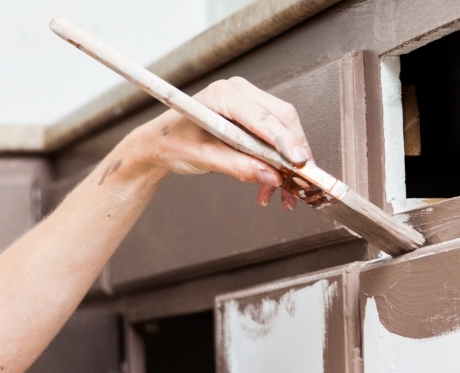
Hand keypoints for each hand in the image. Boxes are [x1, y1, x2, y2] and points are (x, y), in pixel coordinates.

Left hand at [128, 76, 313, 209]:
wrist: (160, 142)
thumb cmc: (173, 143)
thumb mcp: (202, 157)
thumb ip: (237, 166)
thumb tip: (271, 177)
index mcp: (223, 94)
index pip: (263, 117)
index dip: (284, 140)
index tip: (299, 162)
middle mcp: (239, 92)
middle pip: (282, 119)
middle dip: (294, 152)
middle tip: (299, 183)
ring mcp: (247, 101)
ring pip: (283, 129)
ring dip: (287, 161)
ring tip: (284, 193)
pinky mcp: (251, 116)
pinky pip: (274, 136)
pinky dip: (277, 161)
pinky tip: (271, 185)